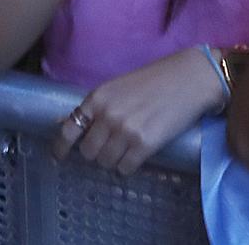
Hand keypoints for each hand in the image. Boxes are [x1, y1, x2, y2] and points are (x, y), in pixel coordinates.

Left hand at [53, 48, 225, 175]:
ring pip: (105, 162)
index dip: (60, 147)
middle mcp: (108, 115)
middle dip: (95, 153)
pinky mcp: (144, 145)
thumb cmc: (156, 80)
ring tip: (126, 149)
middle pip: (87, 152)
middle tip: (108, 148)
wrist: (190, 79)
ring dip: (113, 160)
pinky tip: (136, 156)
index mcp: (98, 97)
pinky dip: (127, 166)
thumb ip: (98, 107)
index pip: (69, 129)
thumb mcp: (119, 88)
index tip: (57, 158)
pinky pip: (125, 169)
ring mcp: (125, 131)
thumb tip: (66, 124)